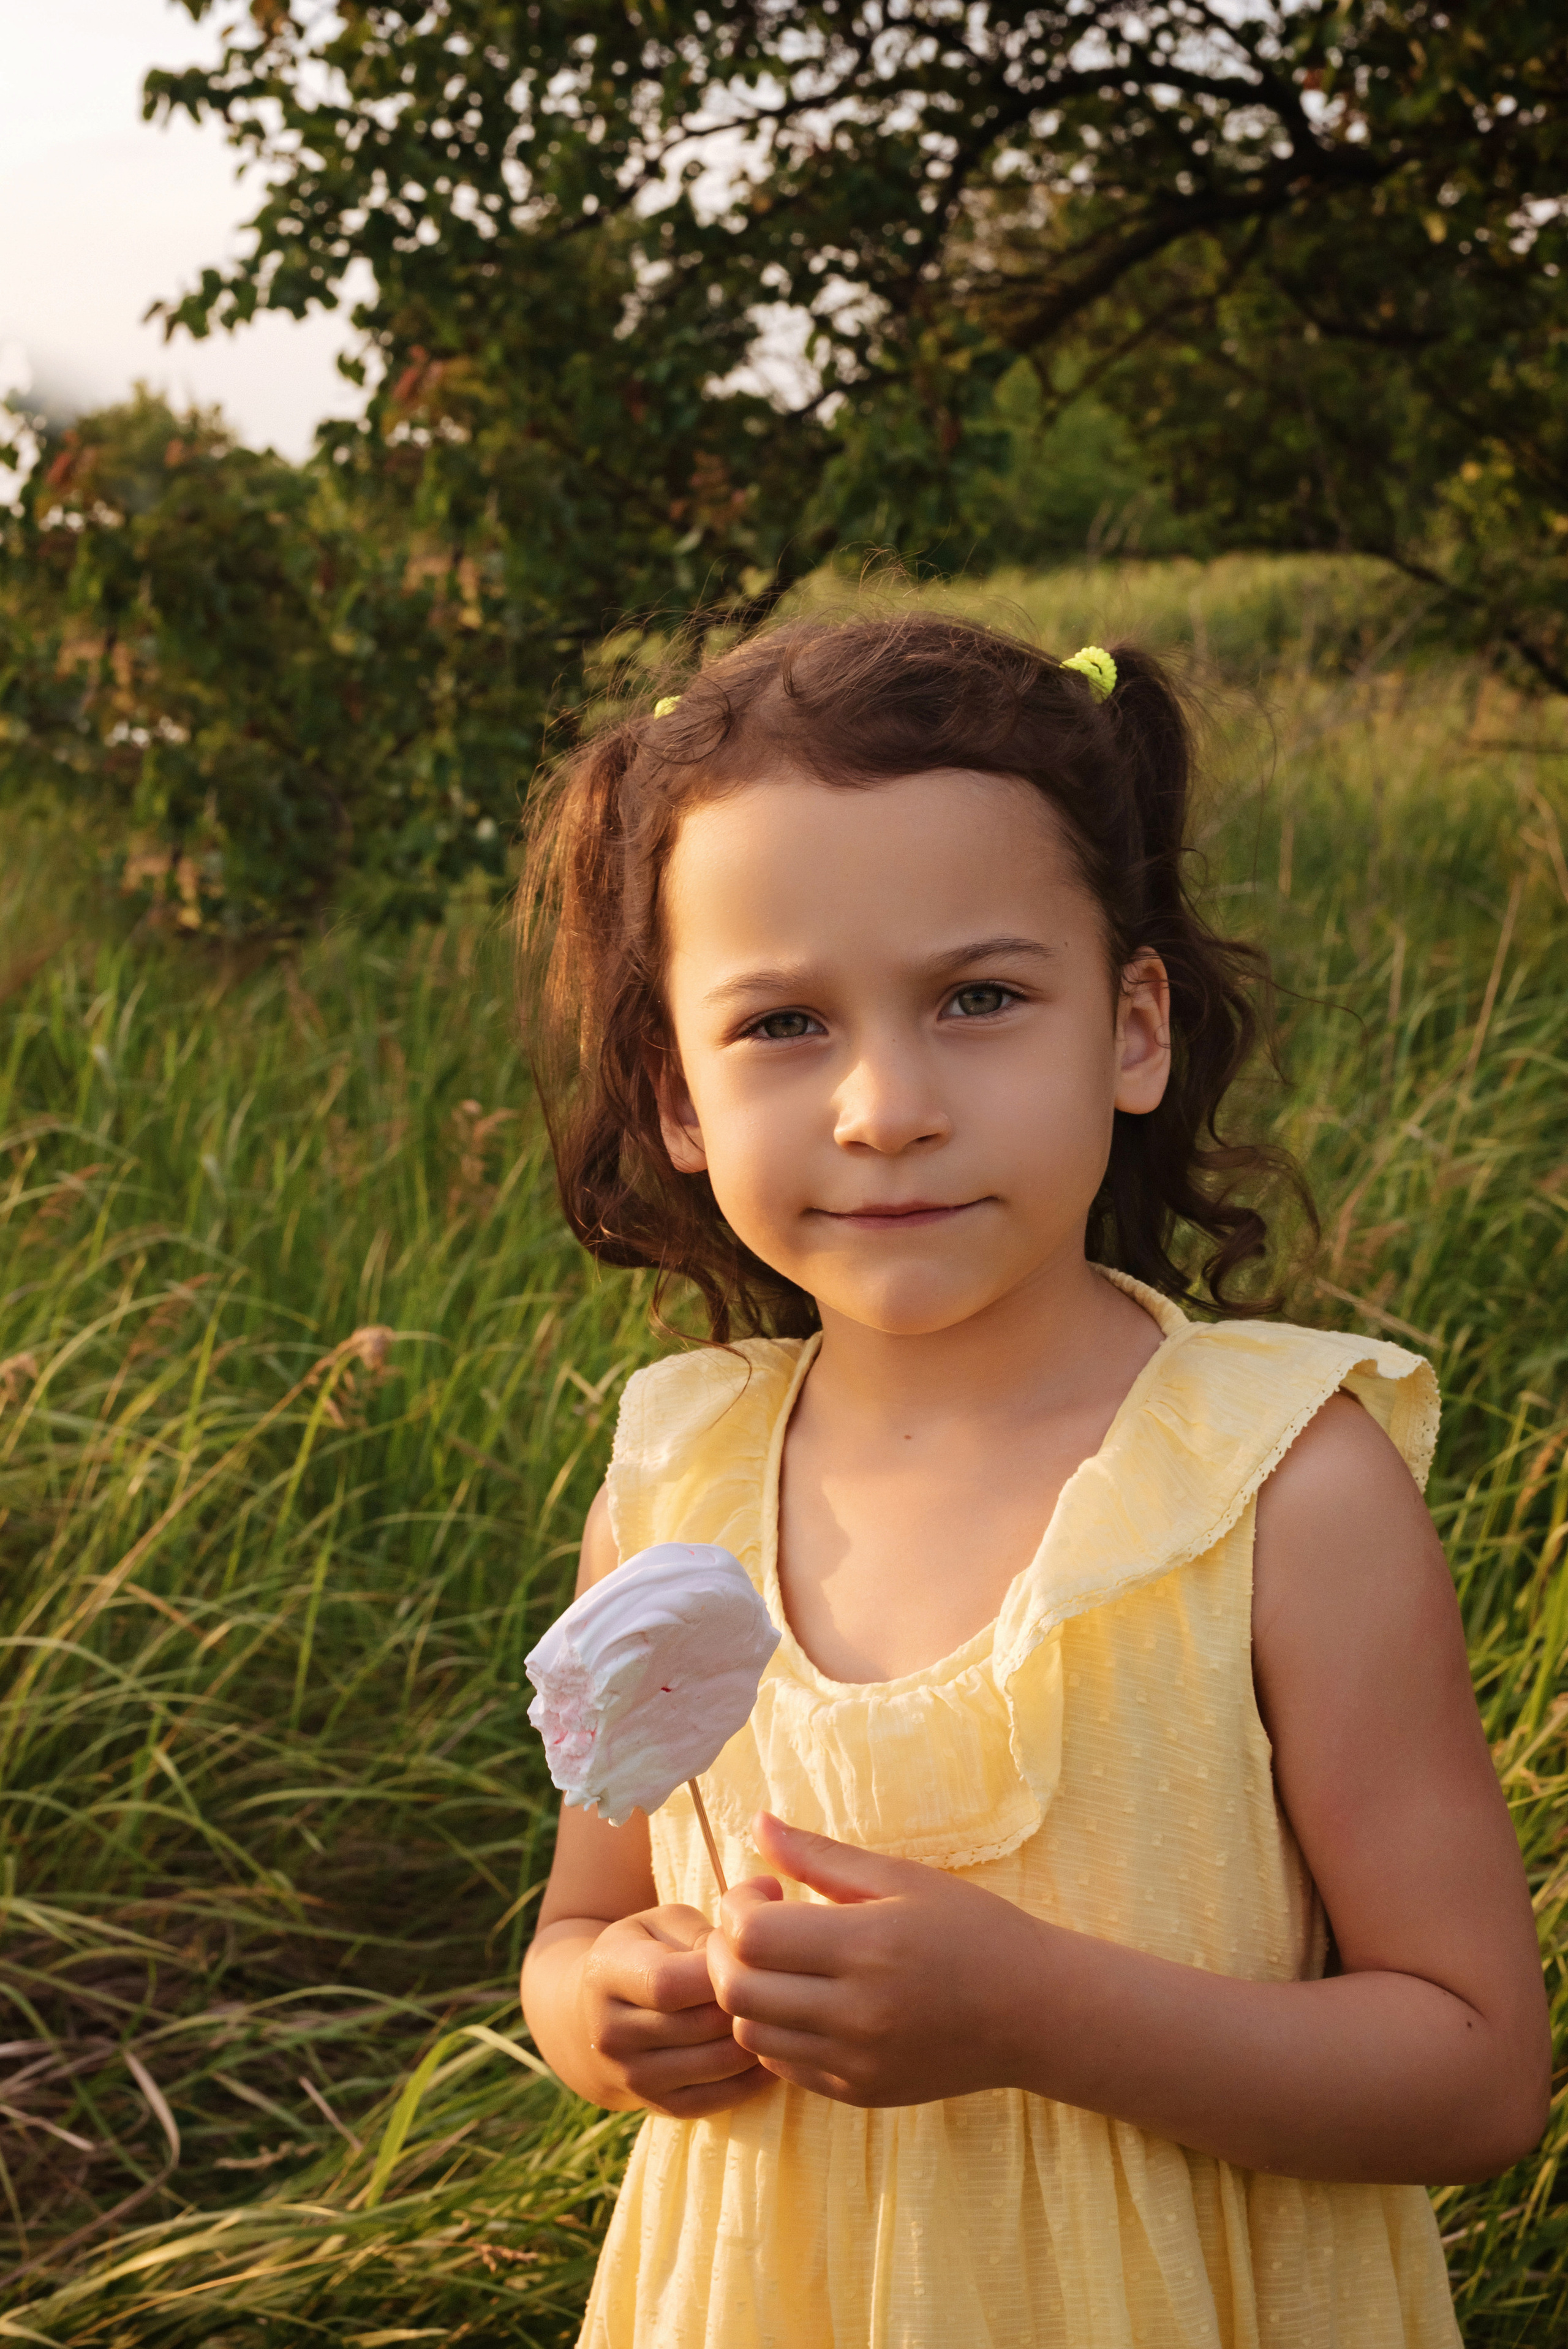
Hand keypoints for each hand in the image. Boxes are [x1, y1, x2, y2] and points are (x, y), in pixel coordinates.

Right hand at [579, 1903, 773, 2119]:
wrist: (593, 2018)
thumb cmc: (643, 1953)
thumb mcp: (662, 1923)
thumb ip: (714, 1917)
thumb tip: (773, 1887)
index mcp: (608, 1974)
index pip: (670, 1983)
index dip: (721, 1969)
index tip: (751, 1952)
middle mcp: (612, 2034)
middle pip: (702, 2026)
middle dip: (748, 2002)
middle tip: (780, 1983)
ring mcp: (634, 2077)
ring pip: (718, 2065)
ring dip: (758, 2038)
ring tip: (780, 2012)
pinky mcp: (660, 2107)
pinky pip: (721, 2099)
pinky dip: (755, 2076)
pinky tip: (770, 2046)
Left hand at [704, 1812, 1045, 2107]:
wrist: (1034, 2012)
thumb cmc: (972, 1930)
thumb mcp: (901, 1877)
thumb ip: (820, 1855)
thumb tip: (757, 1822)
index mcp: (867, 1946)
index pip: (751, 1936)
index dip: (738, 1905)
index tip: (765, 1890)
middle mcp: (855, 2013)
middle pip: (737, 1989)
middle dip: (726, 1949)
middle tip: (757, 1925)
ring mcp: (855, 2061)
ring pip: (750, 2033)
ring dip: (746, 1994)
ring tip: (780, 1964)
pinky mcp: (859, 2093)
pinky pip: (782, 2067)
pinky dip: (773, 2032)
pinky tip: (802, 2002)